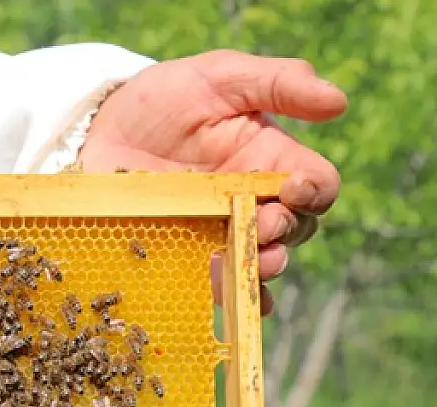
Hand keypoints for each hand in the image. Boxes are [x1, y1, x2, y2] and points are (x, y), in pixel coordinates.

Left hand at [77, 49, 347, 315]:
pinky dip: (231, 295)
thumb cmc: (163, 99)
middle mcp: (252, 202)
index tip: (291, 187)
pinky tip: (234, 299)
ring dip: (262, 267)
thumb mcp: (219, 76)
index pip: (316, 185)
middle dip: (284, 232)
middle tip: (261, 224)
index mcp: (271, 160)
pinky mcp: (184, 257)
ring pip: (260, 263)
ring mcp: (219, 233)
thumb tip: (339, 101)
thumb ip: (278, 82)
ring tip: (252, 261)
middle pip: (294, 230)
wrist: (98, 130)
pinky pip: (217, 286)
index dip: (314, 191)